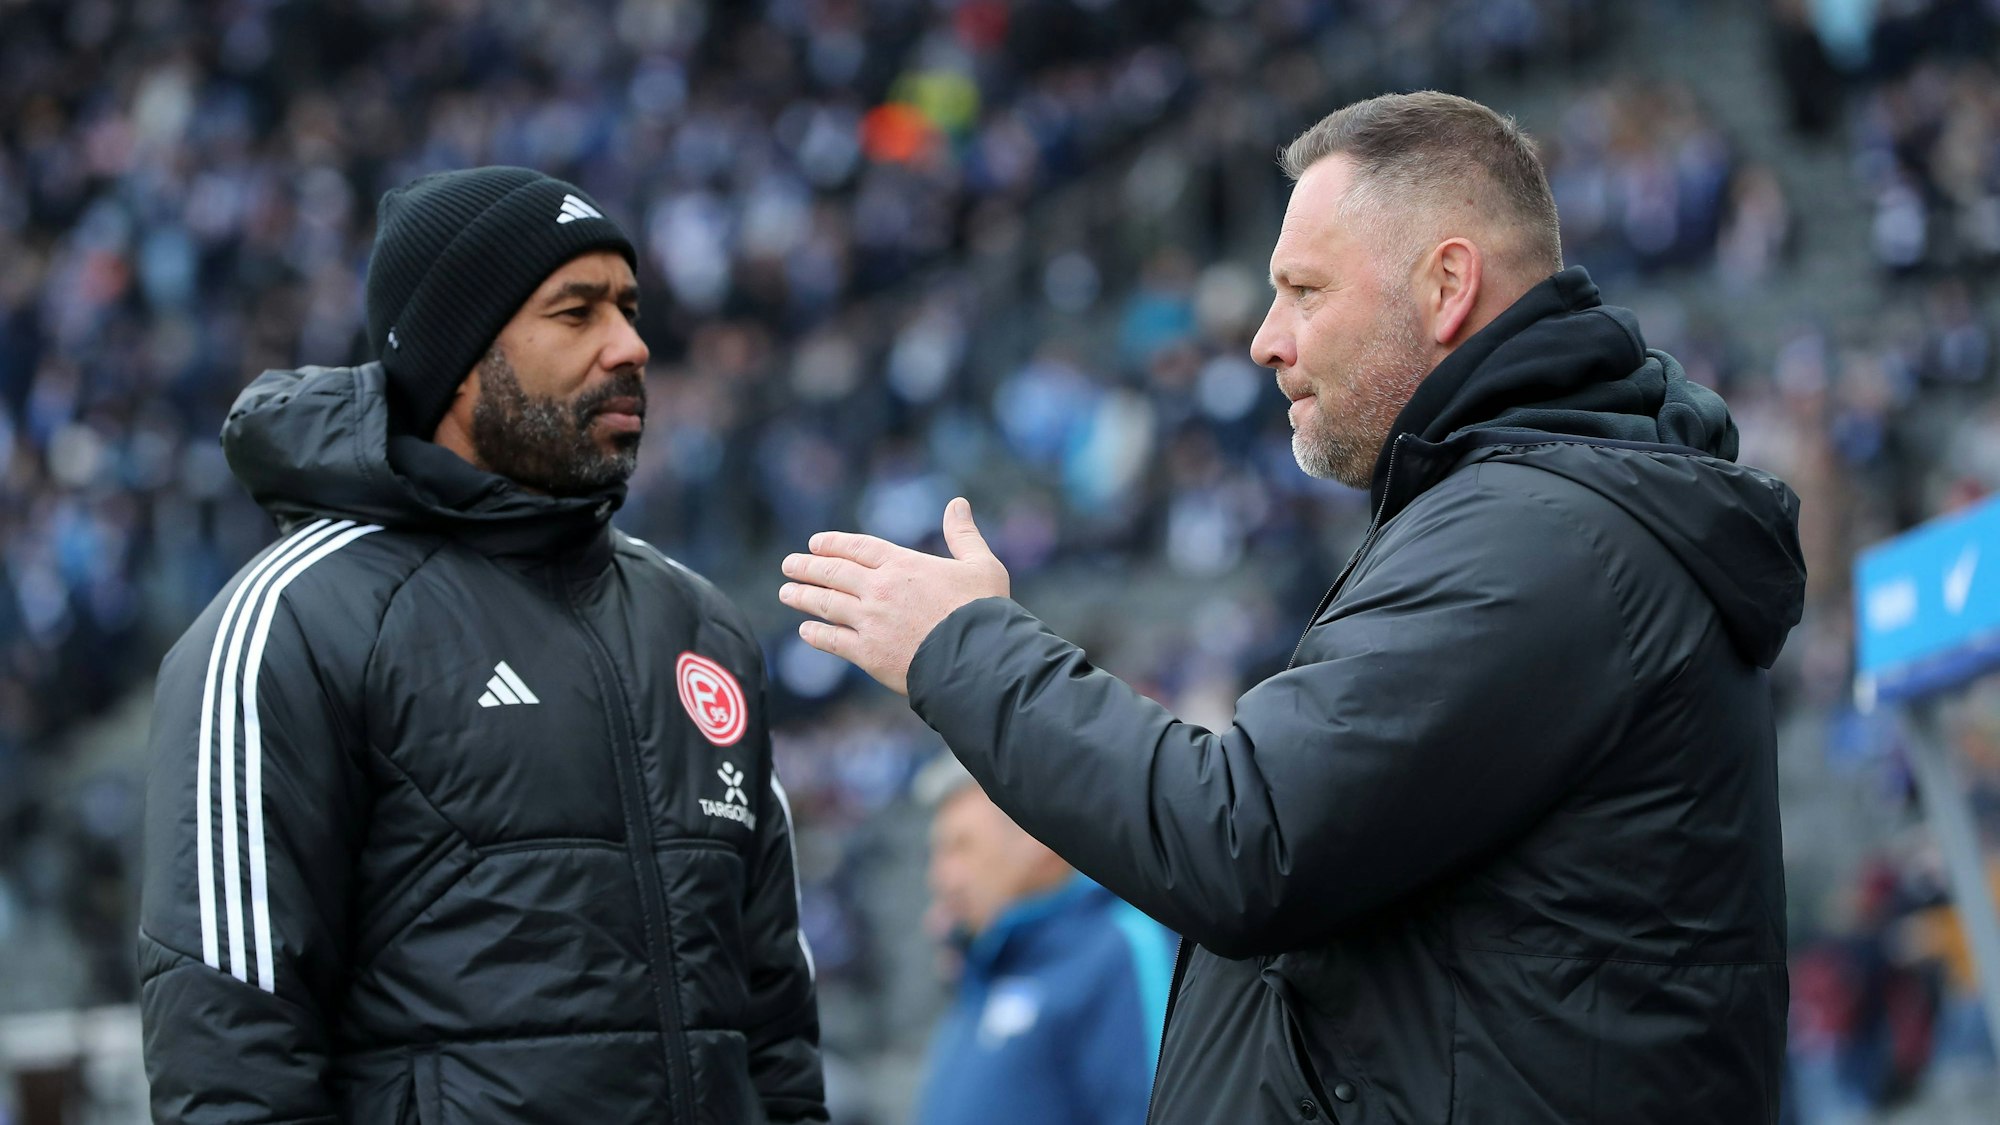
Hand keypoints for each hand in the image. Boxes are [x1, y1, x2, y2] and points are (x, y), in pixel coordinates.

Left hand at [779, 498, 1009, 695]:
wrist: (977, 659)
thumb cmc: (984, 612)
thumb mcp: (981, 565)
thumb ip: (964, 535)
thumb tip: (958, 503)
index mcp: (903, 564)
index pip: (858, 547)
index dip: (833, 544)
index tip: (814, 544)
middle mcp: (880, 589)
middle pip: (833, 573)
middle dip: (807, 567)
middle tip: (788, 565)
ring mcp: (870, 621)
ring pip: (826, 604)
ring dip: (803, 596)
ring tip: (786, 592)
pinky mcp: (868, 654)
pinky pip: (833, 640)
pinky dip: (816, 635)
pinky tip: (805, 631)